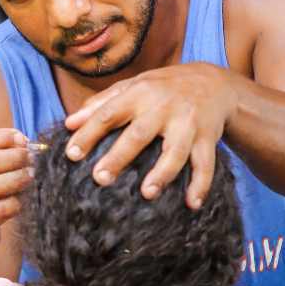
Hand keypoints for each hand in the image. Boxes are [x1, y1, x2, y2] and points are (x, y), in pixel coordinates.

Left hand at [64, 62, 238, 208]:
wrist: (215, 83)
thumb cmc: (165, 87)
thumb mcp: (133, 86)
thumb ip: (102, 103)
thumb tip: (69, 122)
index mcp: (140, 93)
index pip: (109, 113)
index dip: (89, 133)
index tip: (72, 154)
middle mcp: (164, 106)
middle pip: (139, 134)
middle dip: (120, 156)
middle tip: (100, 178)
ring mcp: (188, 122)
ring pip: (176, 150)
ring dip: (162, 173)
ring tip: (147, 193)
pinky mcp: (208, 137)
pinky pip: (206, 163)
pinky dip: (201, 184)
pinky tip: (192, 203)